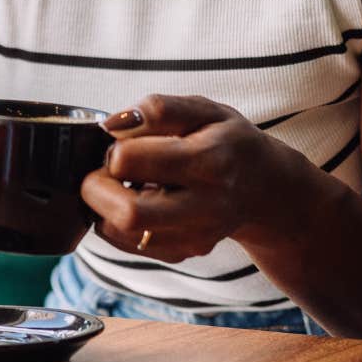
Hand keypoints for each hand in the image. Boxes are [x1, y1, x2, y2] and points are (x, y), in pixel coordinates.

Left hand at [81, 94, 298, 262]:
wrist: (265, 187)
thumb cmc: (229, 141)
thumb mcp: (205, 109)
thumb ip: (159, 109)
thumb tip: (112, 125)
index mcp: (208, 160)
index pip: (131, 161)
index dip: (112, 148)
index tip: (117, 141)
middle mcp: (205, 206)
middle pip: (128, 213)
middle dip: (96, 188)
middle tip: (101, 170)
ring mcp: (195, 236)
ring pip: (124, 234)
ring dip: (103, 207)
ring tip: (119, 184)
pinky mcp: (185, 252)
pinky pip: (130, 245)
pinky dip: (116, 223)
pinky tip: (132, 201)